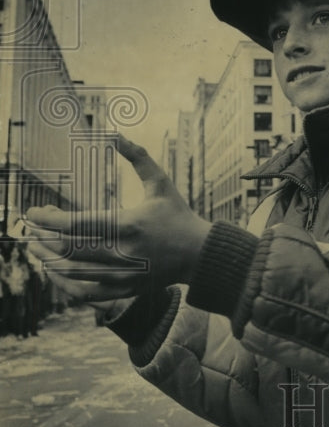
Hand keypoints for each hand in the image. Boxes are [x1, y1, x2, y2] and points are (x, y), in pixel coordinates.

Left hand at [24, 135, 210, 302]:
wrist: (199, 255)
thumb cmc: (177, 214)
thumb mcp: (160, 182)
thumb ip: (138, 156)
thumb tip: (114, 134)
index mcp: (130, 224)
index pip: (77, 224)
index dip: (49, 220)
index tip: (34, 212)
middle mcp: (125, 253)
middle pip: (69, 249)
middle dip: (42, 239)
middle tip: (30, 231)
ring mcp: (124, 275)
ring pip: (71, 273)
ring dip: (47, 260)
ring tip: (36, 249)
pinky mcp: (124, 290)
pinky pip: (83, 292)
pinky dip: (63, 283)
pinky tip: (54, 271)